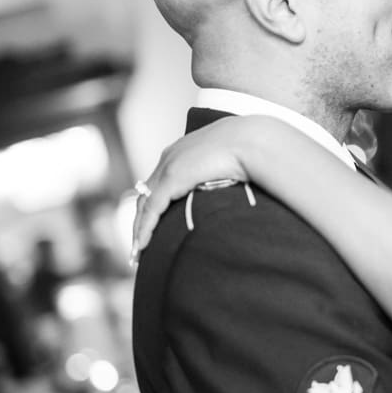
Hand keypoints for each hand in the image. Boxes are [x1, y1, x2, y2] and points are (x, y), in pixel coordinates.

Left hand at [131, 115, 275, 259]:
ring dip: (139, 228)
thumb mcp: (233, 163)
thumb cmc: (252, 151)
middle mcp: (171, 157)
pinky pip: (152, 209)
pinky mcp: (171, 178)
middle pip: (146, 193)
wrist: (253, 140)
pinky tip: (143, 246)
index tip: (156, 225)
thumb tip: (239, 191)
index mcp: (183, 151)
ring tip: (139, 252)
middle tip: (140, 244)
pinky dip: (145, 228)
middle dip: (141, 219)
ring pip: (144, 203)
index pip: (160, 181)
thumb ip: (225, 175)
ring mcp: (169, 166)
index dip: (155, 204)